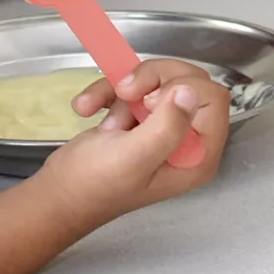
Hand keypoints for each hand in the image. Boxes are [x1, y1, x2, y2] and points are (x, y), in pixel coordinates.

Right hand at [37, 58, 230, 222]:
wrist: (60, 194)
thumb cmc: (96, 185)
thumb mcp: (135, 158)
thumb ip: (168, 126)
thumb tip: (189, 92)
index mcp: (198, 155)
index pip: (213, 98)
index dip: (181, 88)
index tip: (148, 102)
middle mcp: (187, 139)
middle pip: (187, 80)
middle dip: (150, 80)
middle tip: (125, 94)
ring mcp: (162, 126)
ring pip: (157, 79)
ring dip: (123, 90)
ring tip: (107, 119)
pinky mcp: (138, 117)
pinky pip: (131, 86)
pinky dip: (106, 91)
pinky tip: (88, 109)